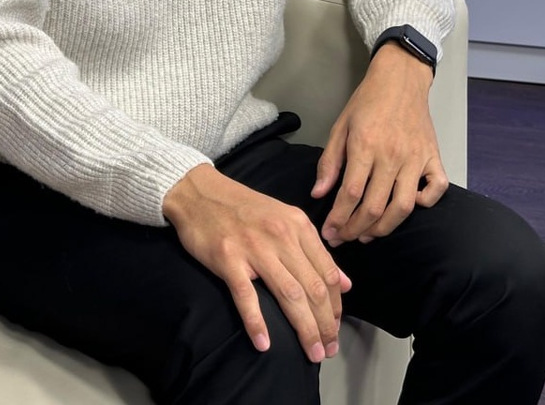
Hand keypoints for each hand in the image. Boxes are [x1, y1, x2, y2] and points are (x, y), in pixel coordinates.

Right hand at [162, 163, 350, 360]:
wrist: (199, 191)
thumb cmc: (243, 207)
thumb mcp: (285, 218)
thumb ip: (314, 250)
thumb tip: (346, 284)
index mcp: (297, 225)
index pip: (328, 273)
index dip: (336, 306)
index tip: (335, 328)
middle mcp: (280, 235)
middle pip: (313, 288)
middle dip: (325, 324)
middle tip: (329, 350)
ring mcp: (254, 247)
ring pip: (289, 295)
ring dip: (304, 329)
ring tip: (312, 352)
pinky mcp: (227, 258)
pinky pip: (246, 296)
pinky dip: (256, 323)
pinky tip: (264, 344)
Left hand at [311, 42, 448, 246]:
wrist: (400, 79)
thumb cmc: (367, 102)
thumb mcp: (340, 126)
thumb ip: (330, 161)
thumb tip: (319, 194)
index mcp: (365, 145)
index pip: (350, 194)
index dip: (338, 218)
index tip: (329, 231)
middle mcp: (392, 155)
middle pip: (374, 207)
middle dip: (355, 229)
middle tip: (344, 237)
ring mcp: (416, 158)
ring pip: (403, 207)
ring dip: (384, 227)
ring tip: (368, 234)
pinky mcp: (434, 157)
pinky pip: (436, 189)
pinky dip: (426, 203)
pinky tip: (410, 206)